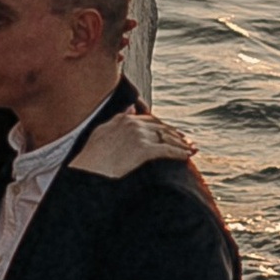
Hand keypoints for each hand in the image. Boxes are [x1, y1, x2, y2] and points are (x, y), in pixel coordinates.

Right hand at [75, 106, 193, 179]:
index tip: (173, 133)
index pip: (150, 120)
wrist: (87, 172)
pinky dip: (180, 153)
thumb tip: (132, 107)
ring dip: (182, 144)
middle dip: (176, 135)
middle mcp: (133, 124)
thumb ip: (119, 118)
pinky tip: (187, 157)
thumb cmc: (91, 158)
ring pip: (167, 137)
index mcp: (123, 119)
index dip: (163, 127)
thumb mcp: (102, 132)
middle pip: (161, 127)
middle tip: (188, 142)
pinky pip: (167, 150)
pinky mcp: (144, 150)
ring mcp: (139, 136)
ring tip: (192, 150)